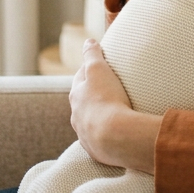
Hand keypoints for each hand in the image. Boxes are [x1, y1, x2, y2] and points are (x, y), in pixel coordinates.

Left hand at [69, 39, 157, 173]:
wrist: (116, 137)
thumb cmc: (107, 99)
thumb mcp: (98, 69)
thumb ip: (92, 54)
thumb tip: (88, 41)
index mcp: (76, 96)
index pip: (81, 80)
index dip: (90, 72)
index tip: (100, 70)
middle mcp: (76, 116)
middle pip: (84, 103)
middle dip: (93, 97)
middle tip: (109, 93)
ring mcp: (86, 135)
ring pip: (90, 123)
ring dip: (99, 118)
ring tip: (115, 115)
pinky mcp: (97, 151)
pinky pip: (101, 142)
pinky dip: (107, 137)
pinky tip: (117, 135)